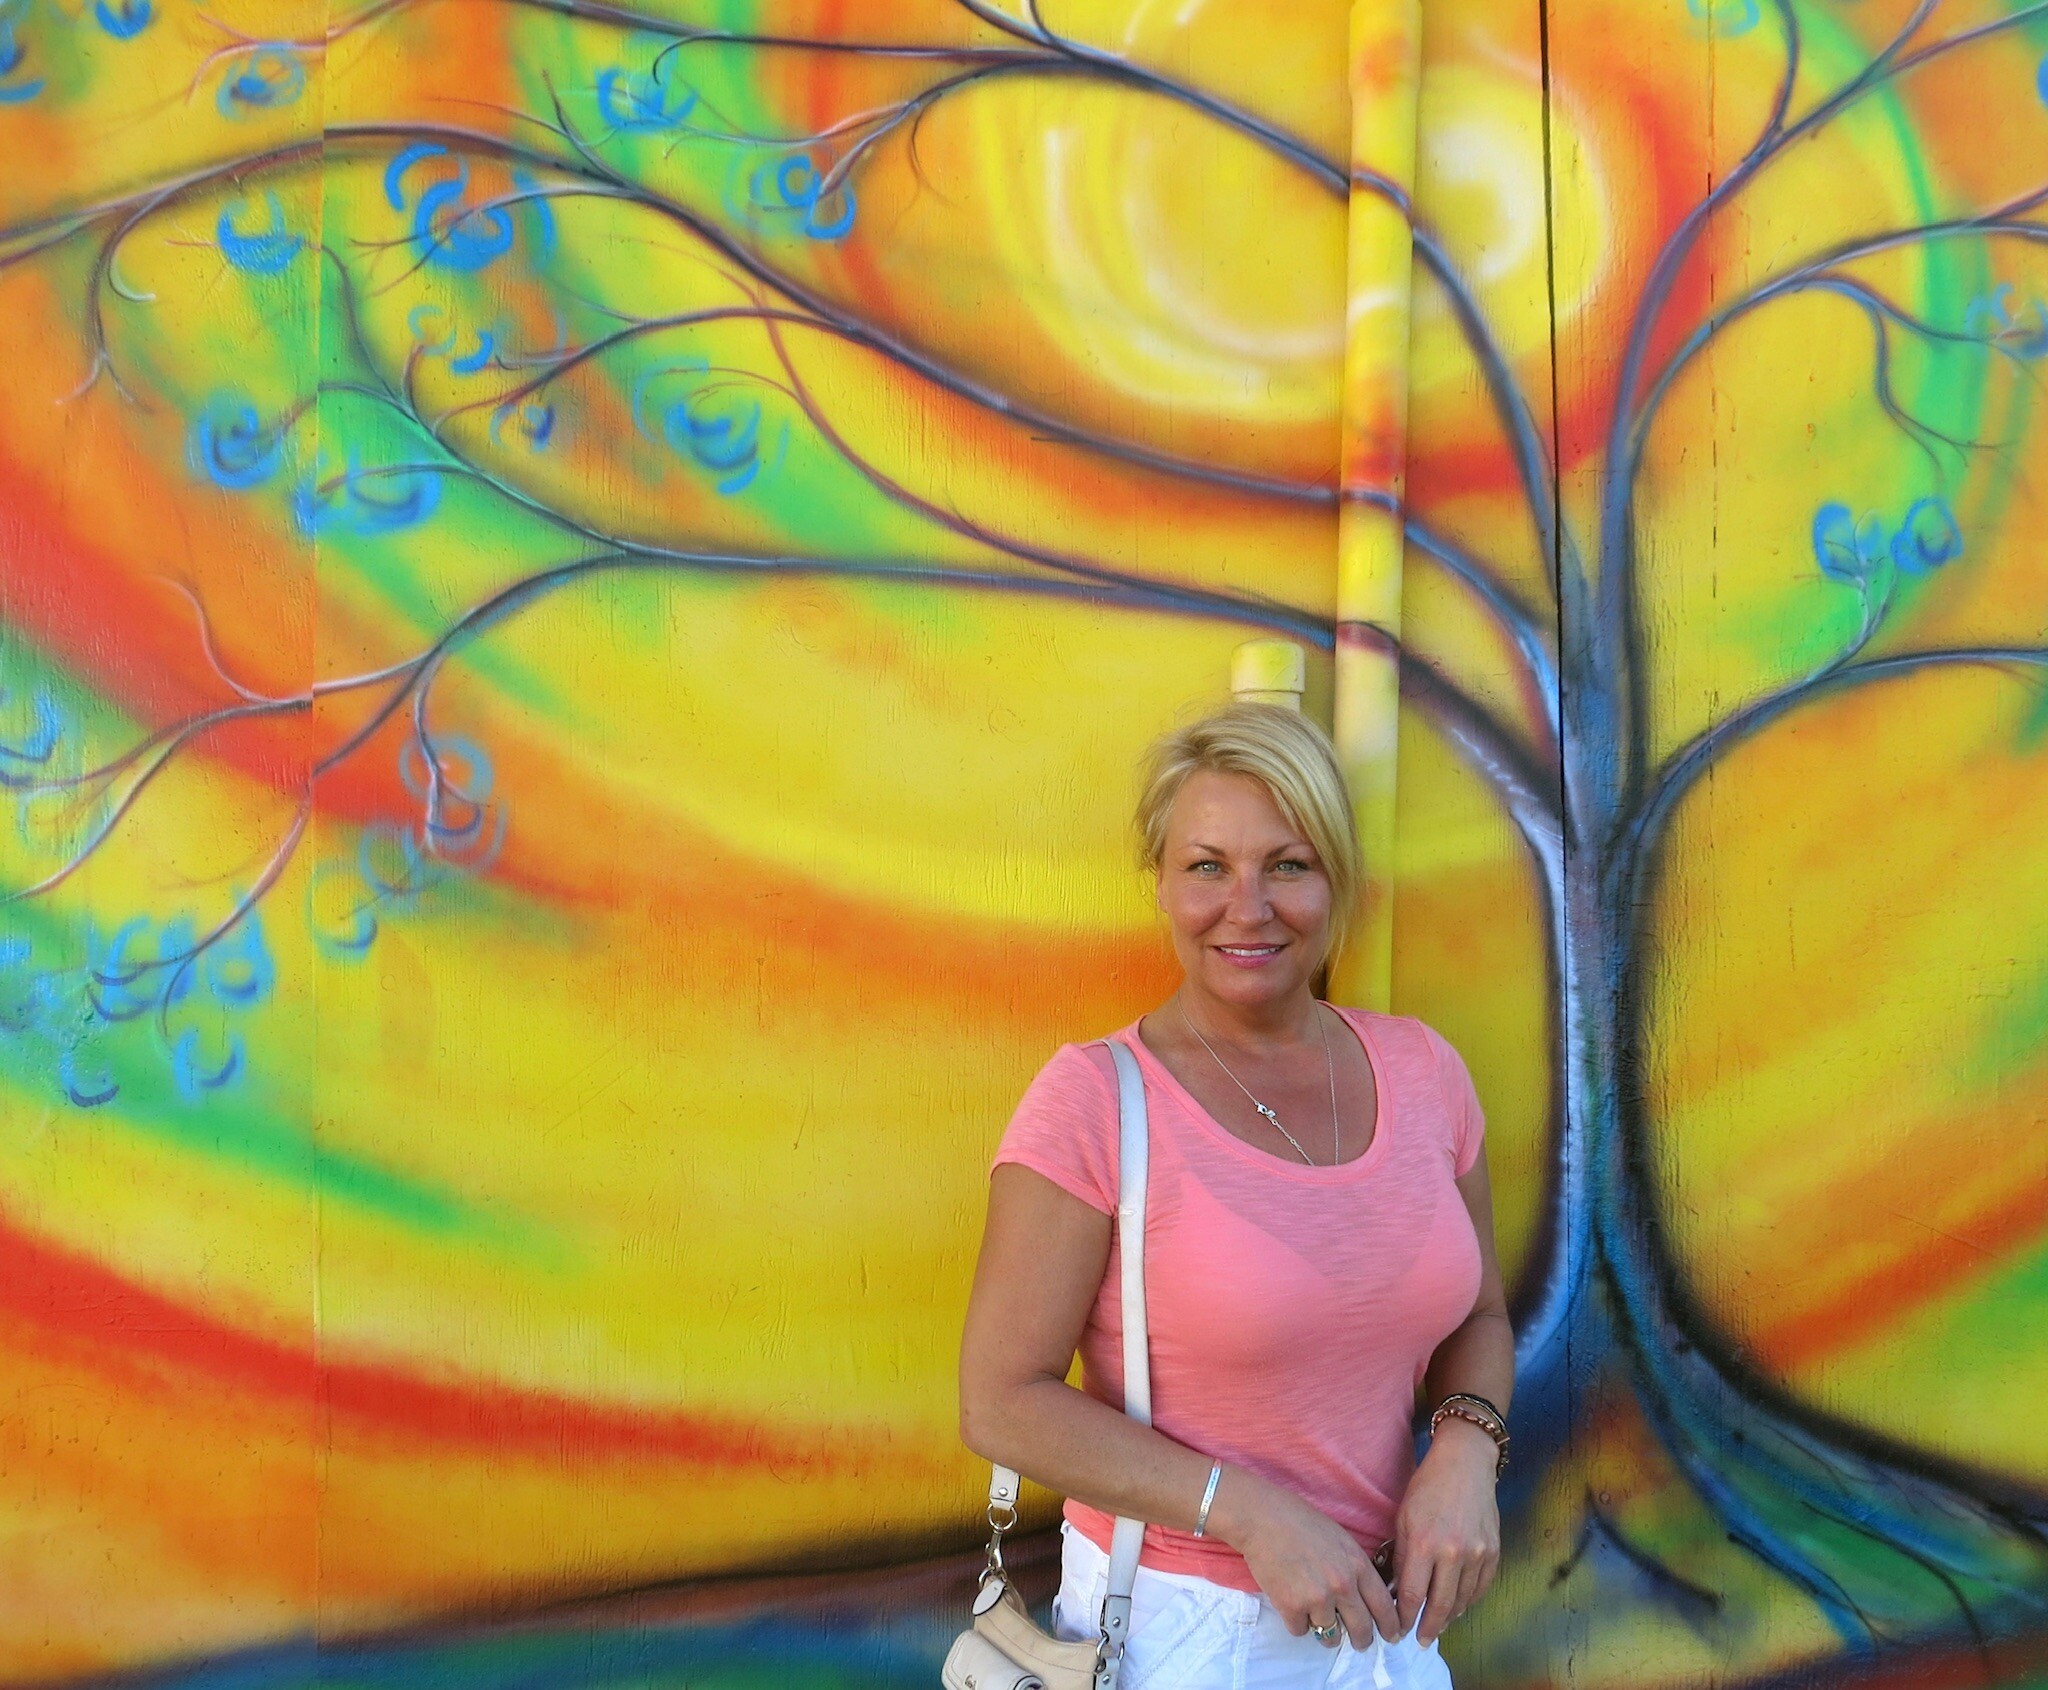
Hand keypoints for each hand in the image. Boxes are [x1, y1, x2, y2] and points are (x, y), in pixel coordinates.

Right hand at [1208, 1467, 1398, 1648]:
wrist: (1262, 1517)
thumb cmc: (1299, 1522)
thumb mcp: (1340, 1539)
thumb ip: (1354, 1567)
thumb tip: (1365, 1598)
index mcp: (1357, 1564)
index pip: (1384, 1606)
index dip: (1390, 1626)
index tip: (1391, 1635)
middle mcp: (1342, 1585)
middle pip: (1363, 1629)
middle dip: (1363, 1641)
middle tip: (1359, 1642)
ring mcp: (1317, 1598)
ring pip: (1331, 1636)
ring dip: (1326, 1633)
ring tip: (1317, 1619)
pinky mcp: (1291, 1607)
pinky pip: (1301, 1631)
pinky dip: (1297, 1622)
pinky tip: (1291, 1603)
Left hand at [1393, 1416, 1500, 1643]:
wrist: (1465, 1464)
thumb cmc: (1428, 1487)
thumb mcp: (1404, 1518)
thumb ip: (1402, 1556)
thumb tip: (1398, 1591)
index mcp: (1424, 1543)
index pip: (1413, 1594)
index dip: (1405, 1617)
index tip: (1399, 1630)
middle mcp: (1453, 1553)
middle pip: (1440, 1605)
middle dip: (1428, 1627)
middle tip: (1420, 1640)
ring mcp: (1478, 1554)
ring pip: (1463, 1600)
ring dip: (1449, 1617)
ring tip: (1437, 1626)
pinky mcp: (1494, 1552)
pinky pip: (1481, 1588)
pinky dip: (1469, 1601)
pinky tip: (1458, 1606)